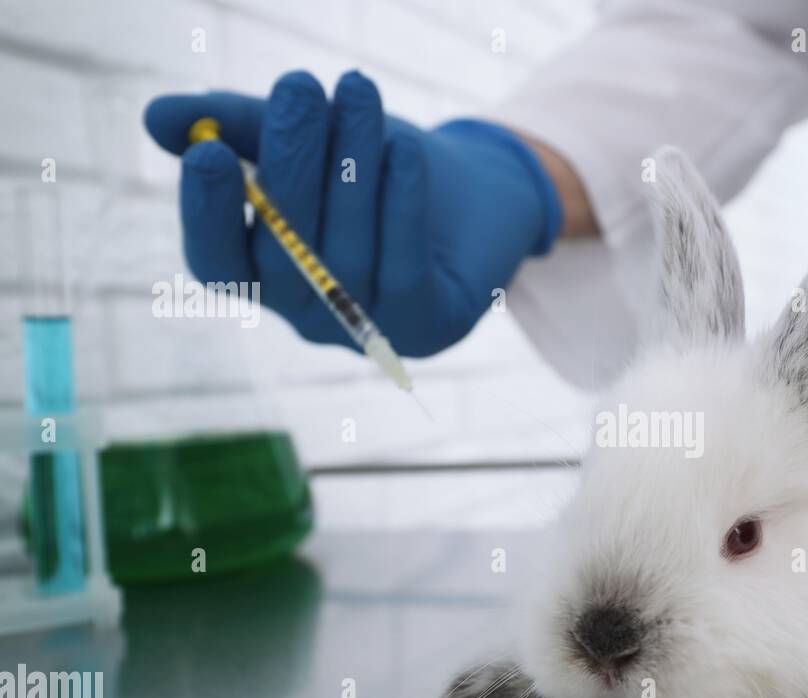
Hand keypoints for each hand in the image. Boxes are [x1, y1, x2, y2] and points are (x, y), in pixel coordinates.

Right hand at [143, 70, 561, 355]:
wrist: (478, 199)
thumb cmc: (377, 167)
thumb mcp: (311, 139)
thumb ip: (238, 128)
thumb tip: (157, 118)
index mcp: (265, 276)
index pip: (218, 263)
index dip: (208, 215)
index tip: (208, 149)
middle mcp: (310, 313)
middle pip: (285, 255)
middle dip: (290, 164)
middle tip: (298, 86)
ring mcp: (368, 328)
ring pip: (348, 254)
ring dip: (353, 165)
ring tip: (358, 90)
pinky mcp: (429, 326)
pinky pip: (405, 268)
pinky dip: (402, 206)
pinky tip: (405, 150)